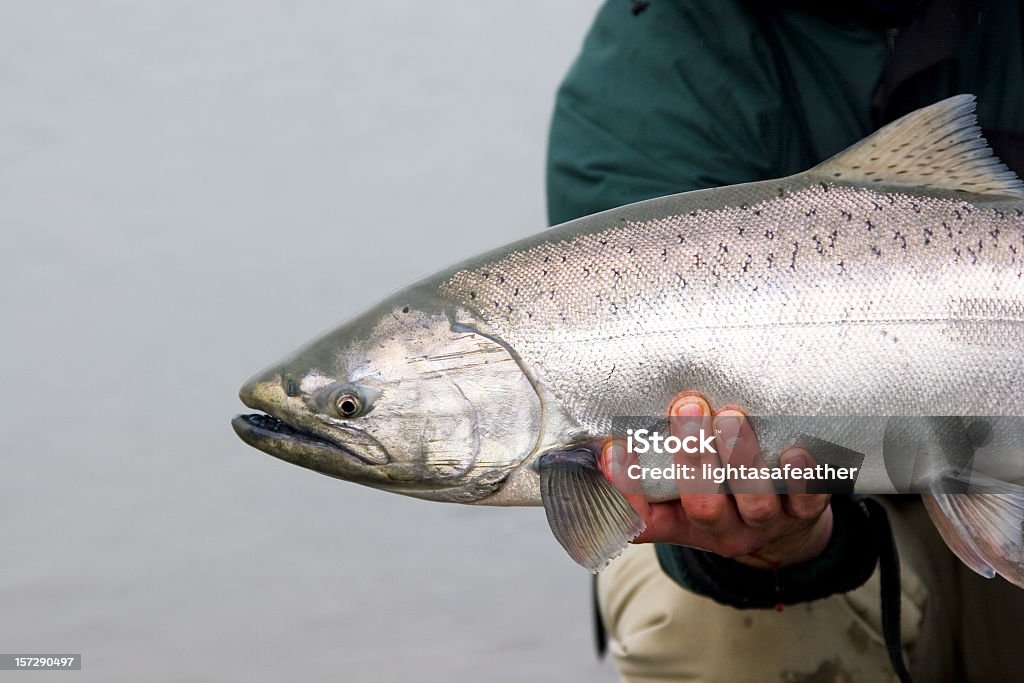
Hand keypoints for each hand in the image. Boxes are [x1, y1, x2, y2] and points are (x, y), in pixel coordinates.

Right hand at [600, 392, 832, 568]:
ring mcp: (764, 524)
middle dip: (694, 458)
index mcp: (679, 524)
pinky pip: (808, 503)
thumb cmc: (715, 486)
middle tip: (687, 406)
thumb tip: (594, 420)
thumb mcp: (673, 483)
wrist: (782, 518)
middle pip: (704, 508)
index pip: (642, 519)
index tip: (614, 446)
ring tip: (731, 416)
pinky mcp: (804, 513)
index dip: (626, 489)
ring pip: (755, 505)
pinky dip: (803, 478)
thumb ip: (646, 458)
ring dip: (742, 460)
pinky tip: (795, 449)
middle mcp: (720, 530)